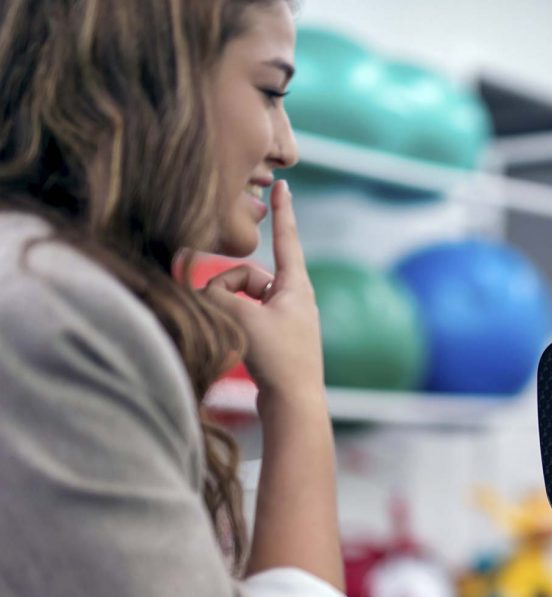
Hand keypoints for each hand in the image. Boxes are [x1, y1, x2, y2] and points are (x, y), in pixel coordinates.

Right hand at [201, 180, 324, 398]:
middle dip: (227, 290)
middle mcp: (295, 298)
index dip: (282, 211)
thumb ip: (215, 295)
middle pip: (248, 276)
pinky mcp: (275, 337)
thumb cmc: (277, 359)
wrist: (294, 403)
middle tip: (223, 313)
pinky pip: (245, 317)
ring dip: (227, 311)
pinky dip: (233, 325)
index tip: (284, 184)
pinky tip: (237, 345)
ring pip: (242, 299)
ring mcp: (286, 318)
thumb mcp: (241, 318)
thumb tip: (201, 291)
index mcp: (296, 286)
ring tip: (234, 336)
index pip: (287, 238)